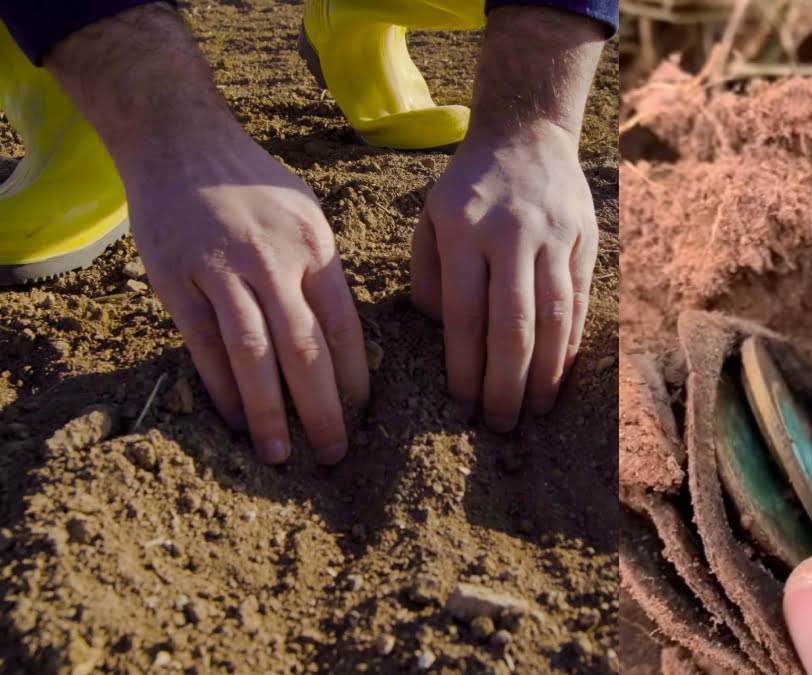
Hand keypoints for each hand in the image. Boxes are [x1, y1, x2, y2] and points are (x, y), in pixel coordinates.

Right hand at [125, 129, 368, 464]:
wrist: (179, 139)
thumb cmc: (252, 184)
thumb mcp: (305, 215)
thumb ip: (322, 271)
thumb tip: (342, 337)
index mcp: (315, 246)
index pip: (343, 326)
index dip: (354, 378)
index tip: (362, 414)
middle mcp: (273, 260)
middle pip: (305, 349)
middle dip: (323, 409)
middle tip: (334, 454)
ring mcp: (222, 270)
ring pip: (253, 355)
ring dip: (270, 412)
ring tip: (282, 454)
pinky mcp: (176, 280)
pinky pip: (204, 346)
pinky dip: (223, 388)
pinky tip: (237, 419)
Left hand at [412, 124, 596, 430]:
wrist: (527, 132)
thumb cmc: (469, 188)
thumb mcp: (431, 218)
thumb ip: (430, 278)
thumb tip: (447, 338)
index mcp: (464, 231)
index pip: (465, 314)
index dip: (466, 366)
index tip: (463, 404)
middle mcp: (512, 234)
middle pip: (513, 324)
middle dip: (507, 382)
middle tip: (501, 424)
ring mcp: (553, 236)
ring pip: (554, 317)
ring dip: (546, 372)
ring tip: (536, 410)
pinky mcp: (584, 239)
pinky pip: (579, 300)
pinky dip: (571, 343)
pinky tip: (561, 374)